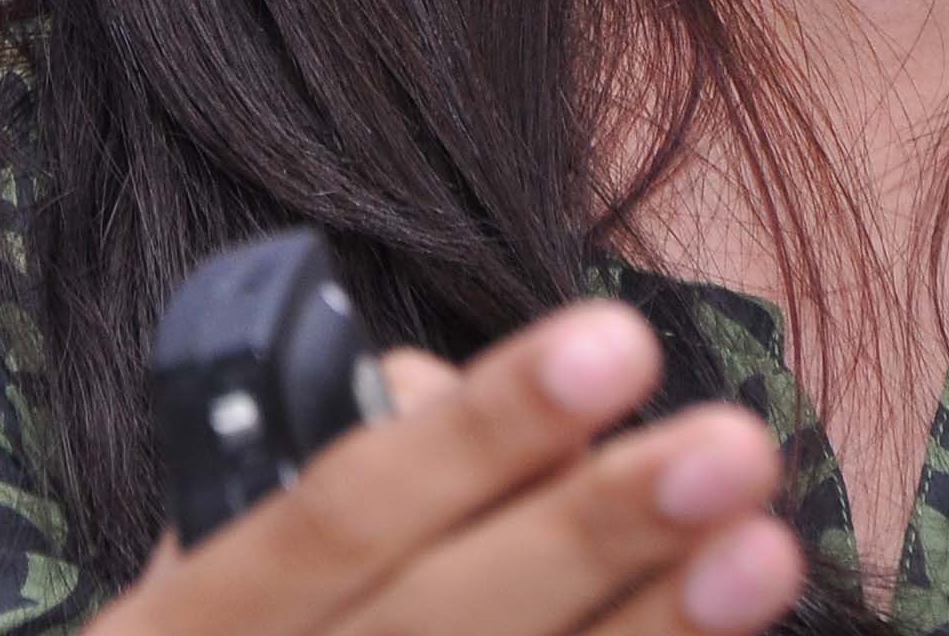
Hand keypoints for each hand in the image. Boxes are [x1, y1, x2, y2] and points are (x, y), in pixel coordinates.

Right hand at [94, 299, 807, 635]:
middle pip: (440, 626)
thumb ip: (358, 470)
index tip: (617, 341)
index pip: (336, 515)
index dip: (479, 436)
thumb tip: (493, 407)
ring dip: (652, 633)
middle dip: (591, 534)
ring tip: (765, 551)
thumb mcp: (226, 562)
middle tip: (733, 448)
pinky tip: (721, 635)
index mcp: (183, 629)